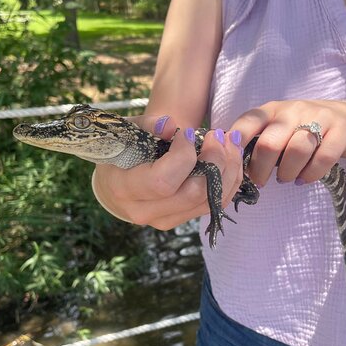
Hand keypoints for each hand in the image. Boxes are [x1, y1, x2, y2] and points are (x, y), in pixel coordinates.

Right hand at [92, 114, 243, 230]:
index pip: (162, 181)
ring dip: (228, 170)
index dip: (183, 156)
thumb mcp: (127, 133)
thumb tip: (171, 125)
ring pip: (210, 201)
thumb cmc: (120, 153)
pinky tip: (230, 158)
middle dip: (214, 160)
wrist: (115, 185)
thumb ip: (147, 126)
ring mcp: (165, 220)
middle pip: (193, 193)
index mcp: (124, 188)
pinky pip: (214, 205)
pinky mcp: (182, 220)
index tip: (188, 133)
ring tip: (230, 142)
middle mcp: (144, 211)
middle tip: (218, 135)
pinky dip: (228, 181)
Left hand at [229, 100, 345, 186]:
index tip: (230, 162)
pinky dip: (311, 174)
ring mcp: (319, 118)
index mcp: (272, 109)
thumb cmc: (302, 129)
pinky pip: (323, 158)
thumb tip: (229, 163)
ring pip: (296, 151)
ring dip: (287, 173)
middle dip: (261, 169)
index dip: (236, 143)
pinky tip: (304, 179)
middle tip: (260, 181)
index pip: (248, 122)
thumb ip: (257, 140)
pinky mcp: (341, 131)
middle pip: (269, 143)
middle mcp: (293, 110)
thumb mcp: (278, 127)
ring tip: (286, 179)